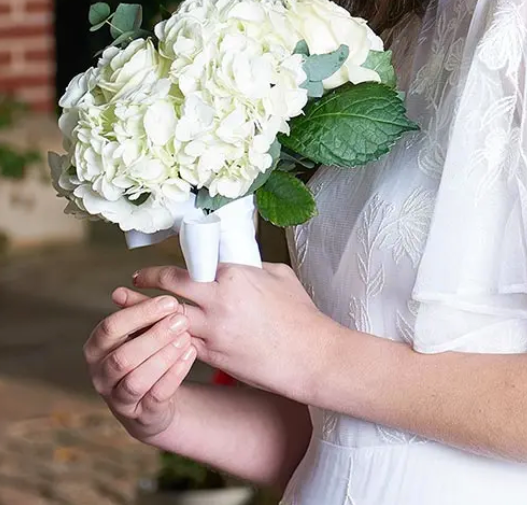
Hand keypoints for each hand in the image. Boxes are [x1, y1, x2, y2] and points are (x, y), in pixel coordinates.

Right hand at [84, 288, 196, 441]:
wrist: (154, 397)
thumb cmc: (146, 352)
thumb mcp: (140, 331)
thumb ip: (138, 312)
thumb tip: (126, 287)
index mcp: (96, 348)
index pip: (110, 328)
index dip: (140, 313)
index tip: (170, 301)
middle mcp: (101, 375)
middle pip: (122, 357)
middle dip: (154, 337)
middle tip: (182, 320)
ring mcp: (118, 398)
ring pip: (136, 380)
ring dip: (163, 357)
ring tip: (187, 338)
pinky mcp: (141, 414)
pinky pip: (156, 396)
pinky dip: (174, 374)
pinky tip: (190, 354)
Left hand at [131, 262, 336, 402]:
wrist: (307, 354)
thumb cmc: (298, 313)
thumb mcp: (279, 275)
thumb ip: (250, 268)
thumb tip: (234, 264)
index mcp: (233, 275)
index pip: (187, 266)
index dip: (163, 270)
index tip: (150, 272)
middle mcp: (217, 301)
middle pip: (169, 291)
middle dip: (144, 289)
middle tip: (127, 288)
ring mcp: (212, 330)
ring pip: (167, 321)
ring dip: (145, 318)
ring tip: (127, 315)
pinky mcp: (212, 355)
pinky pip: (179, 345)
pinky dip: (165, 341)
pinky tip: (154, 341)